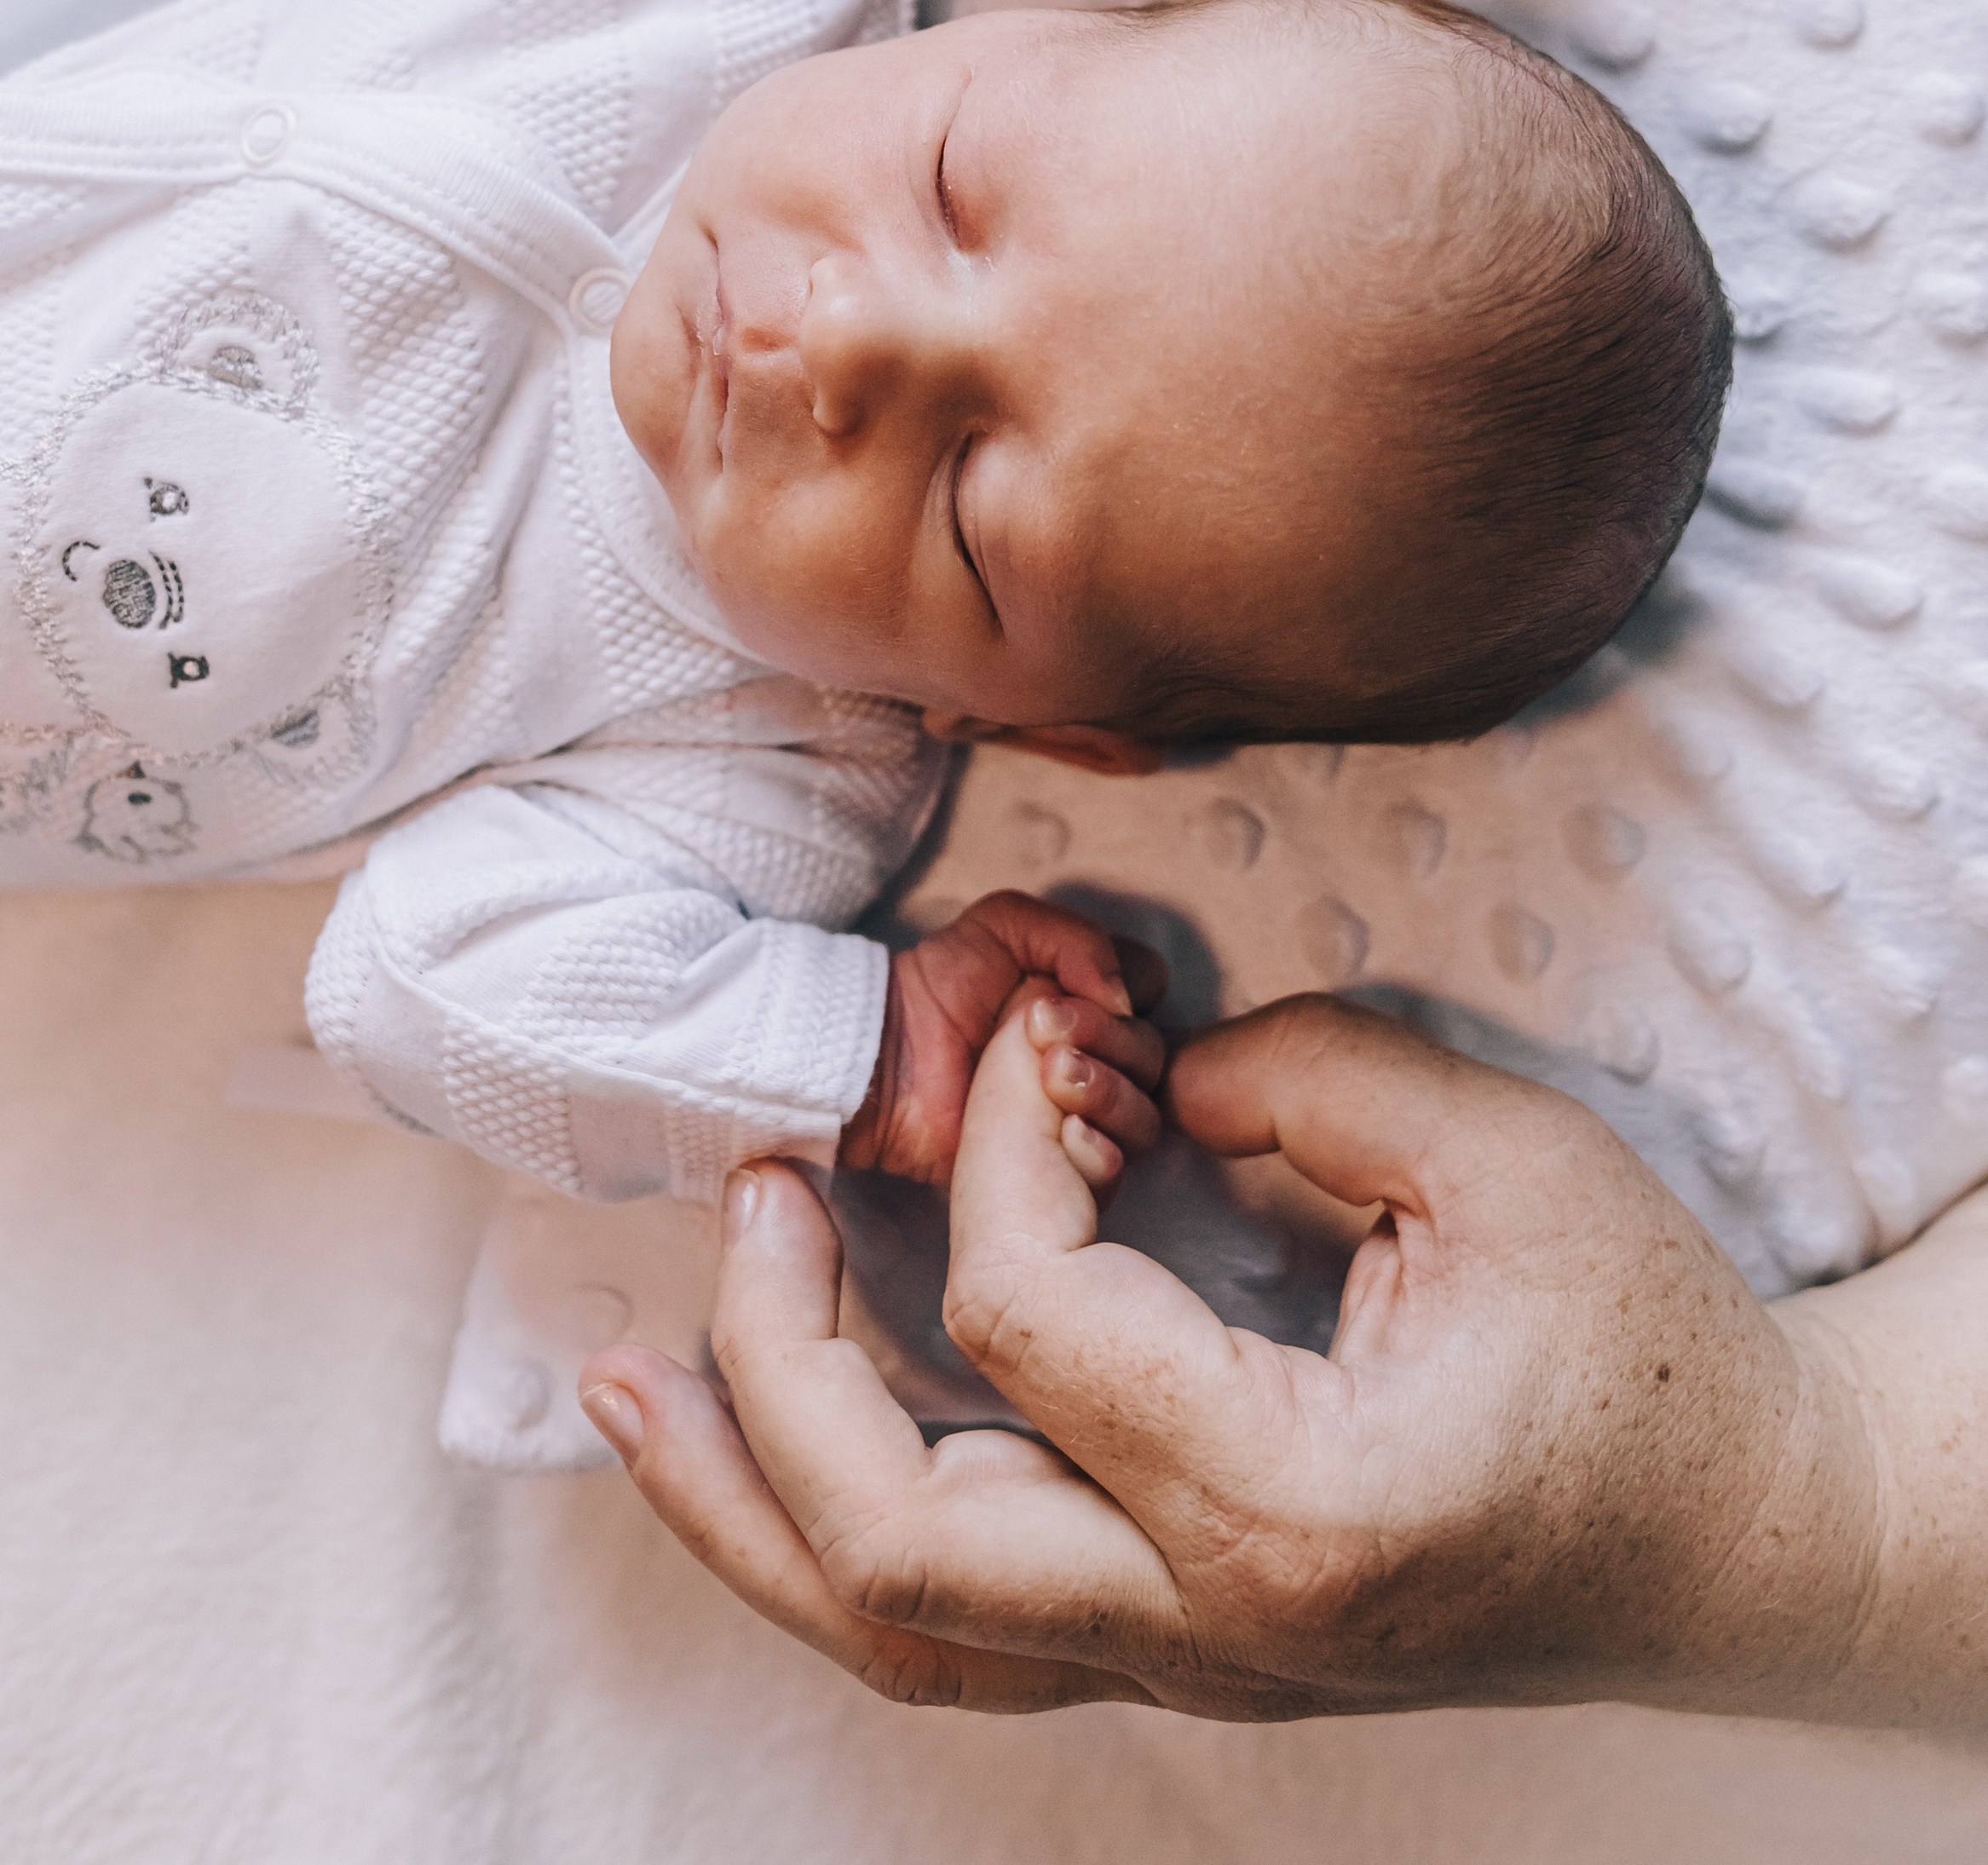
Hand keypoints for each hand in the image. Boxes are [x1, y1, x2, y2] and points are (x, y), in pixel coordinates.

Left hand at [587, 996, 1878, 1717]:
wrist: (1743, 1539)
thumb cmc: (1650, 1346)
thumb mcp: (1503, 1161)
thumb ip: (1300, 1079)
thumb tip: (1130, 1078)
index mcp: (1289, 1507)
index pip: (1031, 1317)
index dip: (1001, 1143)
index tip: (1036, 1034)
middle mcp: (1209, 1625)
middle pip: (892, 1540)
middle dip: (769, 1359)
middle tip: (746, 1188)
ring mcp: (1186, 1663)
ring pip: (895, 1632)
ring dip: (736, 1500)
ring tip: (619, 1382)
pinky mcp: (1178, 1644)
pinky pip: (959, 1625)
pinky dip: (825, 1537)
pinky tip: (752, 1456)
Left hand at [836, 887, 1164, 1189]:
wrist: (890, 1055)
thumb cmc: (942, 984)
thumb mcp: (1004, 926)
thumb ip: (1076, 938)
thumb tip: (1126, 999)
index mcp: (1091, 994)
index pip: (1151, 987)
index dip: (1128, 987)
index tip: (1072, 991)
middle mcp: (1100, 1053)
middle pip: (1153, 1052)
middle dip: (1107, 1038)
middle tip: (1041, 1030)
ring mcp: (1085, 1112)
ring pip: (1145, 1111)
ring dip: (1106, 1090)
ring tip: (1048, 1077)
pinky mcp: (1066, 1162)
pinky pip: (1116, 1161)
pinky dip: (1099, 1141)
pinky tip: (1061, 1125)